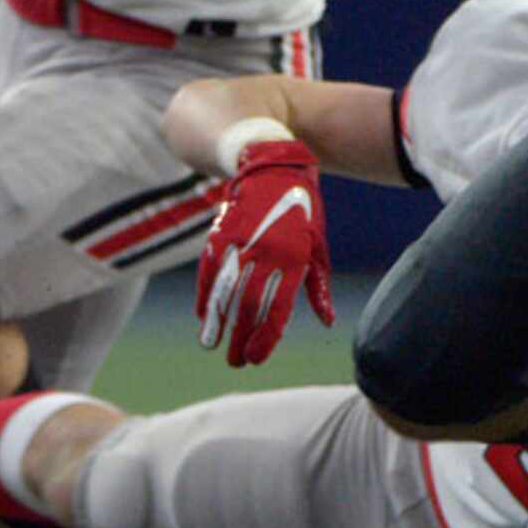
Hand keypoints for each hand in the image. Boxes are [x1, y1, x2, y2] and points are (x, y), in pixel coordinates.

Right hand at [195, 139, 332, 365]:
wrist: (274, 165)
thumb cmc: (302, 211)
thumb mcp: (318, 246)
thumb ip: (317, 286)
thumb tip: (326, 322)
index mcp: (294, 259)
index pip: (277, 309)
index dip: (265, 337)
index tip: (255, 359)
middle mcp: (267, 253)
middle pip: (248, 305)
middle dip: (239, 337)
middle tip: (233, 362)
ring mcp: (241, 242)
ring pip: (224, 290)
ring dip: (216, 321)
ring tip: (210, 345)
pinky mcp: (220, 232)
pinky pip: (208, 269)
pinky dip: (203, 293)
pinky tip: (201, 314)